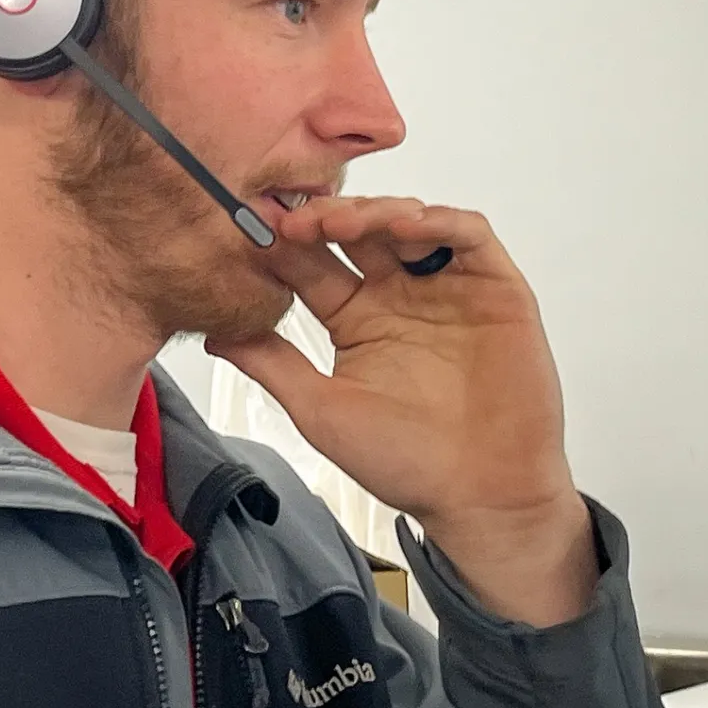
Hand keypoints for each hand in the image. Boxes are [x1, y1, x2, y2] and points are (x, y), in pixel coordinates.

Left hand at [205, 196, 598, 626]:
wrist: (481, 495)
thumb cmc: (405, 462)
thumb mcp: (321, 410)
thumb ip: (272, 365)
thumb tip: (210, 334)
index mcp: (356, 320)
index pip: (315, 264)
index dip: (286, 243)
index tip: (253, 228)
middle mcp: (400, 295)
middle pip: (359, 232)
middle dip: (326, 216)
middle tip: (294, 217)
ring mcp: (447, 289)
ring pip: (409, 222)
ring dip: (375, 212)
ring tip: (341, 224)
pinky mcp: (496, 289)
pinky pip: (470, 236)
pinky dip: (441, 221)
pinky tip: (407, 227)